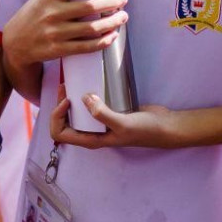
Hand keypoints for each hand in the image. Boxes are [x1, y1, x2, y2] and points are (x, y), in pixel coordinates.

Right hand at [2, 0, 127, 69]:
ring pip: (92, 28)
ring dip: (112, 22)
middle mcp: (52, 13)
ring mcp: (55, 32)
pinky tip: (112, 36)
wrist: (14, 44)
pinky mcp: (58, 49)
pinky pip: (86, 46)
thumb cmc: (32, 16)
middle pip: (90, 6)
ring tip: (123, 17)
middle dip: (112, 2)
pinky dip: (103, 41)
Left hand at [48, 92, 173, 149]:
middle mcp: (91, 132)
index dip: (57, 116)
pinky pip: (88, 104)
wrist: (164, 126)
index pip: (59, 134)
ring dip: (69, 98)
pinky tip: (88, 82)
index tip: (69, 100)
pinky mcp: (107, 111)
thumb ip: (102, 114)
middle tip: (66, 86)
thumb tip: (84, 98)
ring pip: (74, 112)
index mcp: (90, 140)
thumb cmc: (144, 130)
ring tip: (73, 82)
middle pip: (63, 121)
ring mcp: (99, 122)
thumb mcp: (122, 124)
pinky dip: (83, 95)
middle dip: (59, 104)